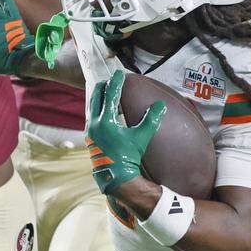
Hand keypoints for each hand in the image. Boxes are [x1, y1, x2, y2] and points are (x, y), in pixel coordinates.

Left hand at [86, 69, 165, 194]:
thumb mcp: (141, 137)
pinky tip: (102, 109)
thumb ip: (151, 119)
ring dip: (98, 96)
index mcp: (105, 121)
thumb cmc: (128, 157)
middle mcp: (94, 123)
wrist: (115, 176)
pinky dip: (97, 108)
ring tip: (105, 90)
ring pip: (91, 106)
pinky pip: (91, 116)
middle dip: (103, 86)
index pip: (111, 94)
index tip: (119, 74)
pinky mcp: (90, 137)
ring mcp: (90, 130)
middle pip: (96, 97)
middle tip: (110, 79)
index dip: (116, 82)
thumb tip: (160, 105)